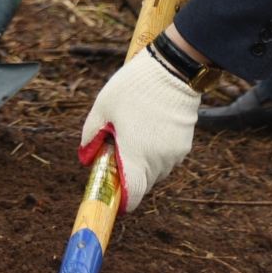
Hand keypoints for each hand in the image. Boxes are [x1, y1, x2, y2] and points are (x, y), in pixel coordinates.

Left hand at [78, 50, 200, 212]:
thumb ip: (91, 136)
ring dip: (145, 163)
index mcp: (135, 156)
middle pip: (144, 183)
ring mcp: (175, 154)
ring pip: (157, 171)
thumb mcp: (102, 108)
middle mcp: (158, 161)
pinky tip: (149, 129)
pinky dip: (157, 152)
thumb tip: (86, 157)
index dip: (123, 201)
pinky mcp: (185, 144)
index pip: (132, 196)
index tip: (114, 196)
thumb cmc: (133, 88)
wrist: (172, 70)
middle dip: (130, 176)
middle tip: (118, 152)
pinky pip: (168, 158)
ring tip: (134, 135)